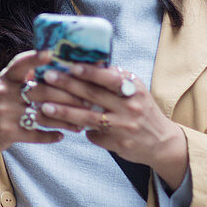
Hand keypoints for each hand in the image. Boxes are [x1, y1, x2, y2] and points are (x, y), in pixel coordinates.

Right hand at [0, 50, 65, 206]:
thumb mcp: (3, 89)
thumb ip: (22, 78)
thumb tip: (52, 64)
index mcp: (4, 79)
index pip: (19, 64)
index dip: (35, 58)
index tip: (51, 53)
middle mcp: (3, 93)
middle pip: (40, 91)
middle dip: (66, 97)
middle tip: (87, 100)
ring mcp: (5, 113)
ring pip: (42, 115)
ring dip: (64, 120)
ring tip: (80, 124)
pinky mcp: (7, 132)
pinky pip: (35, 134)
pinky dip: (50, 136)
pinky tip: (61, 136)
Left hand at [36, 63, 188, 188]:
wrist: (162, 142)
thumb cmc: (142, 110)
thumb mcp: (135, 91)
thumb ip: (115, 79)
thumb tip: (89, 63)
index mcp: (133, 90)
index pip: (110, 78)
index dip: (90, 73)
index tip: (71, 66)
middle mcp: (129, 107)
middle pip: (94, 96)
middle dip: (68, 85)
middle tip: (47, 78)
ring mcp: (123, 127)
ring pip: (88, 118)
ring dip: (64, 112)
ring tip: (45, 107)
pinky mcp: (118, 144)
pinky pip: (93, 136)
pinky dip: (78, 130)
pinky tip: (60, 127)